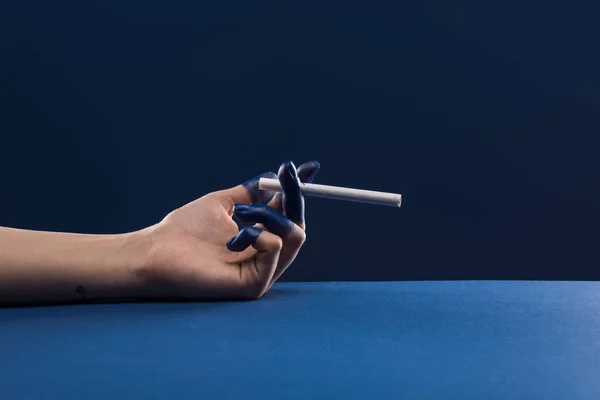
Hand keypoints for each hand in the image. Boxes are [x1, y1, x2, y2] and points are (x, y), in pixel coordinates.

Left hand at [142, 160, 319, 299]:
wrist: (157, 252)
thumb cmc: (184, 230)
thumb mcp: (224, 203)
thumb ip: (252, 194)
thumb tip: (276, 176)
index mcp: (258, 240)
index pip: (289, 215)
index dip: (299, 191)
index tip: (308, 167)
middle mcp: (265, 257)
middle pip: (298, 225)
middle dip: (293, 195)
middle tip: (283, 174)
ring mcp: (262, 272)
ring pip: (294, 236)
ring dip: (270, 214)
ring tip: (239, 213)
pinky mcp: (255, 284)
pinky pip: (275, 248)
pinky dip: (260, 233)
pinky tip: (234, 238)